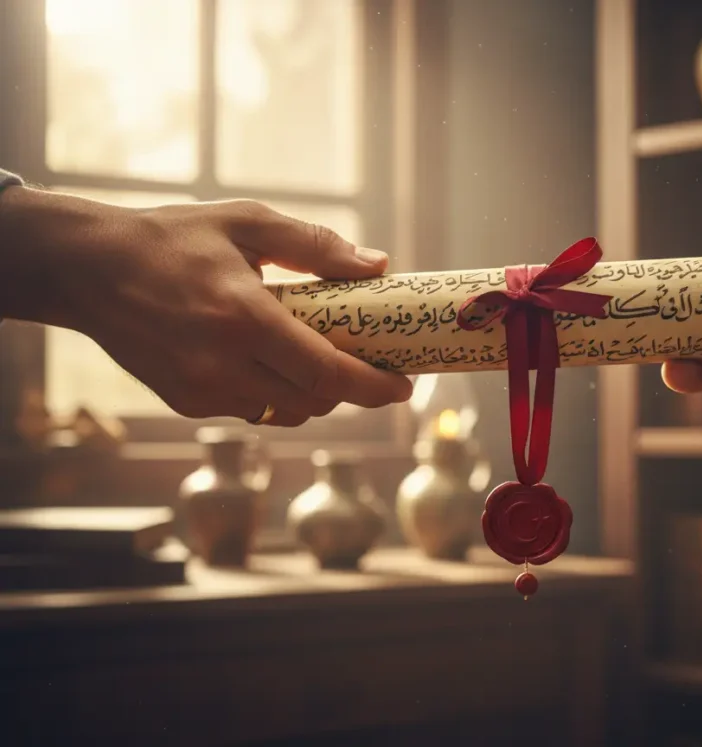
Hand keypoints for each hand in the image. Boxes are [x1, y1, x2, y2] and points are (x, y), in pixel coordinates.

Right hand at [0, 187, 411, 425]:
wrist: (89, 269)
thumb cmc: (174, 238)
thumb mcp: (248, 222)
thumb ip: (316, 246)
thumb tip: (378, 265)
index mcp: (244, 318)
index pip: (327, 372)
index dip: (373, 386)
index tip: (404, 386)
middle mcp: (223, 365)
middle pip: (314, 401)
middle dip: (350, 389)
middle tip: (369, 364)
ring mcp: (201, 391)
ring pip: (286, 412)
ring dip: (314, 394)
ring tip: (320, 358)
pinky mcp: (185, 403)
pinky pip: (252, 410)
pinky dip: (274, 393)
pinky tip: (269, 360)